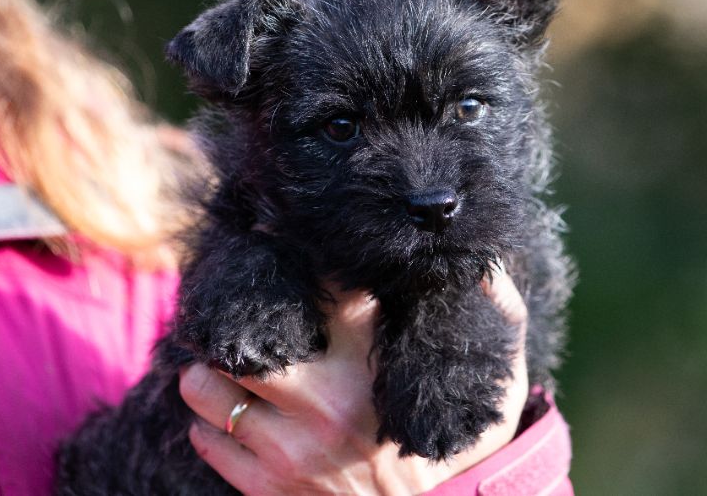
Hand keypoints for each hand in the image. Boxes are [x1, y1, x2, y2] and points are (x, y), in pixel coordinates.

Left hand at [179, 270, 528, 494]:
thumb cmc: (461, 448)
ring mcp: (289, 452)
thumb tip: (485, 261)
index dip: (296, 255)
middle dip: (230, 319)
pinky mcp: (267, 488)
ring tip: (220, 357)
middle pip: (241, 341)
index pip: (324, 293)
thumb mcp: (499, 385)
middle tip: (234, 308)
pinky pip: (208, 440)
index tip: (275, 237)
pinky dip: (207, 419)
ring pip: (208, 390)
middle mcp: (324, 406)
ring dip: (207, 369)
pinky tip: (227, 406)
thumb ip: (499, 316)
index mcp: (371, 369)